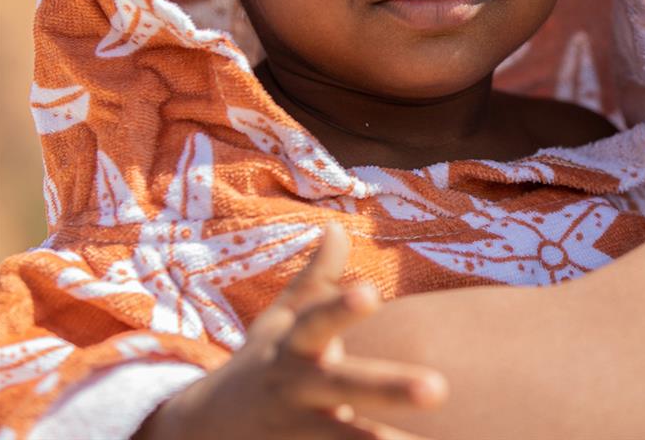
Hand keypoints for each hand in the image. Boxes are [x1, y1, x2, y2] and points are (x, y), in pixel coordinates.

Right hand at [137, 224, 445, 439]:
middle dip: (389, 389)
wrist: (204, 430)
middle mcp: (296, 389)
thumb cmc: (263, 363)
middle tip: (440, 389)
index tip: (371, 292)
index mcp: (295, 347)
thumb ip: (315, 280)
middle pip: (344, 388)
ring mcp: (293, 434)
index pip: (319, 322)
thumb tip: (336, 226)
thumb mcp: (281, 320)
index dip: (342, 307)